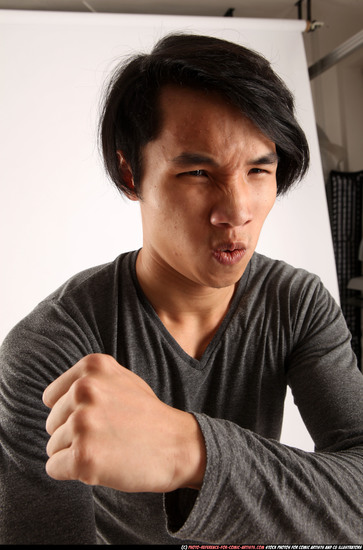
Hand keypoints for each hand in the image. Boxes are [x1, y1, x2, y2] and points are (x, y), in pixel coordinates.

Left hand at [43, 353, 205, 492]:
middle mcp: (84, 389)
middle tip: (110, 435)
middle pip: (52, 424)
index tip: (100, 418)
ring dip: (77, 454)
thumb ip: (88, 380)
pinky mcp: (83, 455)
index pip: (52, 398)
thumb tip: (51, 398)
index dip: (71, 413)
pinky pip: (54, 468)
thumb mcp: (121, 379)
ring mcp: (82, 422)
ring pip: (53, 447)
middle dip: (74, 435)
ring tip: (111, 448)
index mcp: (92, 367)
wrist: (178, 446)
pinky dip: (74, 472)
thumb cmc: (148, 416)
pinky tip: (103, 465)